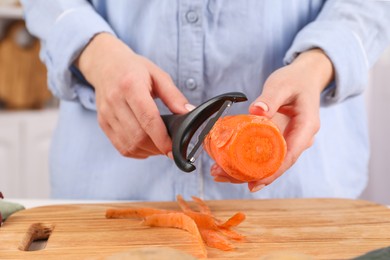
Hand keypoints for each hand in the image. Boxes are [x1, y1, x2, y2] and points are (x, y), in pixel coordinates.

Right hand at [76, 33, 192, 157]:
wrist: (105, 64)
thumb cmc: (134, 69)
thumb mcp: (158, 75)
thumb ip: (174, 96)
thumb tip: (188, 113)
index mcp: (130, 85)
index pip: (147, 118)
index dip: (162, 138)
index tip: (174, 150)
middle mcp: (115, 101)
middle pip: (138, 136)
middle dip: (158, 147)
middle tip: (171, 147)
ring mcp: (106, 114)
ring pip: (129, 145)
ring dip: (148, 151)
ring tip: (160, 146)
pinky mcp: (103, 124)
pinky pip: (121, 147)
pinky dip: (137, 151)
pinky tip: (147, 145)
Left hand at [211, 48, 333, 191]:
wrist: (305, 78)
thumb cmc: (296, 80)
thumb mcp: (282, 85)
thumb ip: (270, 98)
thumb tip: (256, 111)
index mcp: (306, 127)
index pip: (290, 155)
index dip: (272, 172)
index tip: (254, 181)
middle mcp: (300, 139)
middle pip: (277, 165)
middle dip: (251, 175)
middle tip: (222, 176)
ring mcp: (290, 141)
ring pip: (270, 163)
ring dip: (247, 170)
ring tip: (219, 173)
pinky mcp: (281, 140)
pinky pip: (267, 154)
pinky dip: (249, 160)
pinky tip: (230, 164)